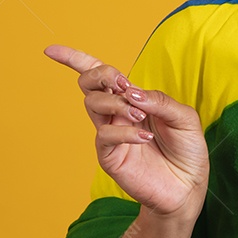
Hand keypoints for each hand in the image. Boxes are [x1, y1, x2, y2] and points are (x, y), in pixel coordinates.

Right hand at [43, 44, 208, 216]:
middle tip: (124, 85)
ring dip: (116, 103)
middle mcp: (117, 114)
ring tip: (142, 116)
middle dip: (101, 75)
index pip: (99, 75)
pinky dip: (125, 132)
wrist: (188, 187)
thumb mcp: (184, 118)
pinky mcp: (110, 157)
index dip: (74, 60)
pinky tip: (145, 138)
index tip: (50, 50)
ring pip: (93, 104)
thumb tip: (131, 91)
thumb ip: (161, 101)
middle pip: (88, 84)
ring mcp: (111, 135)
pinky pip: (105, 135)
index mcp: (132, 99)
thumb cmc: (187, 150)